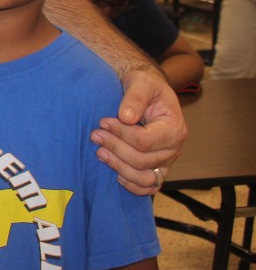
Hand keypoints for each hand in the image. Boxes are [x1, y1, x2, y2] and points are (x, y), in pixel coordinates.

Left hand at [91, 67, 186, 195]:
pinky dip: (132, 185)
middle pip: (142, 160)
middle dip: (115, 148)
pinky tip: (115, 174)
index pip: (144, 141)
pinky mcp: (158, 167)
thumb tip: (126, 117)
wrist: (148, 91)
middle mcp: (174, 147)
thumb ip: (134, 98)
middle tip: (94, 135)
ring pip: (145, 178)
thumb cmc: (145, 85)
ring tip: (100, 153)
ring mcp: (167, 160)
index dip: (120, 134)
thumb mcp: (140, 83)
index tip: (103, 122)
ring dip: (120, 168)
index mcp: (174, 127)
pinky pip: (149, 186)